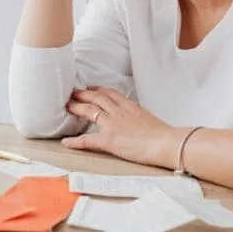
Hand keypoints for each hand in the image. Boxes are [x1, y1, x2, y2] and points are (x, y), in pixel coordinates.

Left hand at [62, 87, 179, 168]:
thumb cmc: (164, 135)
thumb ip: (138, 116)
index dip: (98, 90)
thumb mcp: (149, 118)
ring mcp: (112, 124)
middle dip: (83, 94)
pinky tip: (66, 142)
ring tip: (67, 106)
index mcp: (130, 106)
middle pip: (97, 98)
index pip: (111, 93)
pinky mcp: (109, 140)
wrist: (166, 143)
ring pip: (89, 111)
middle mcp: (119, 111)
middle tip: (72, 92)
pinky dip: (75, 141)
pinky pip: (87, 140)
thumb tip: (136, 120)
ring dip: (76, 107)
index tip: (91, 88)